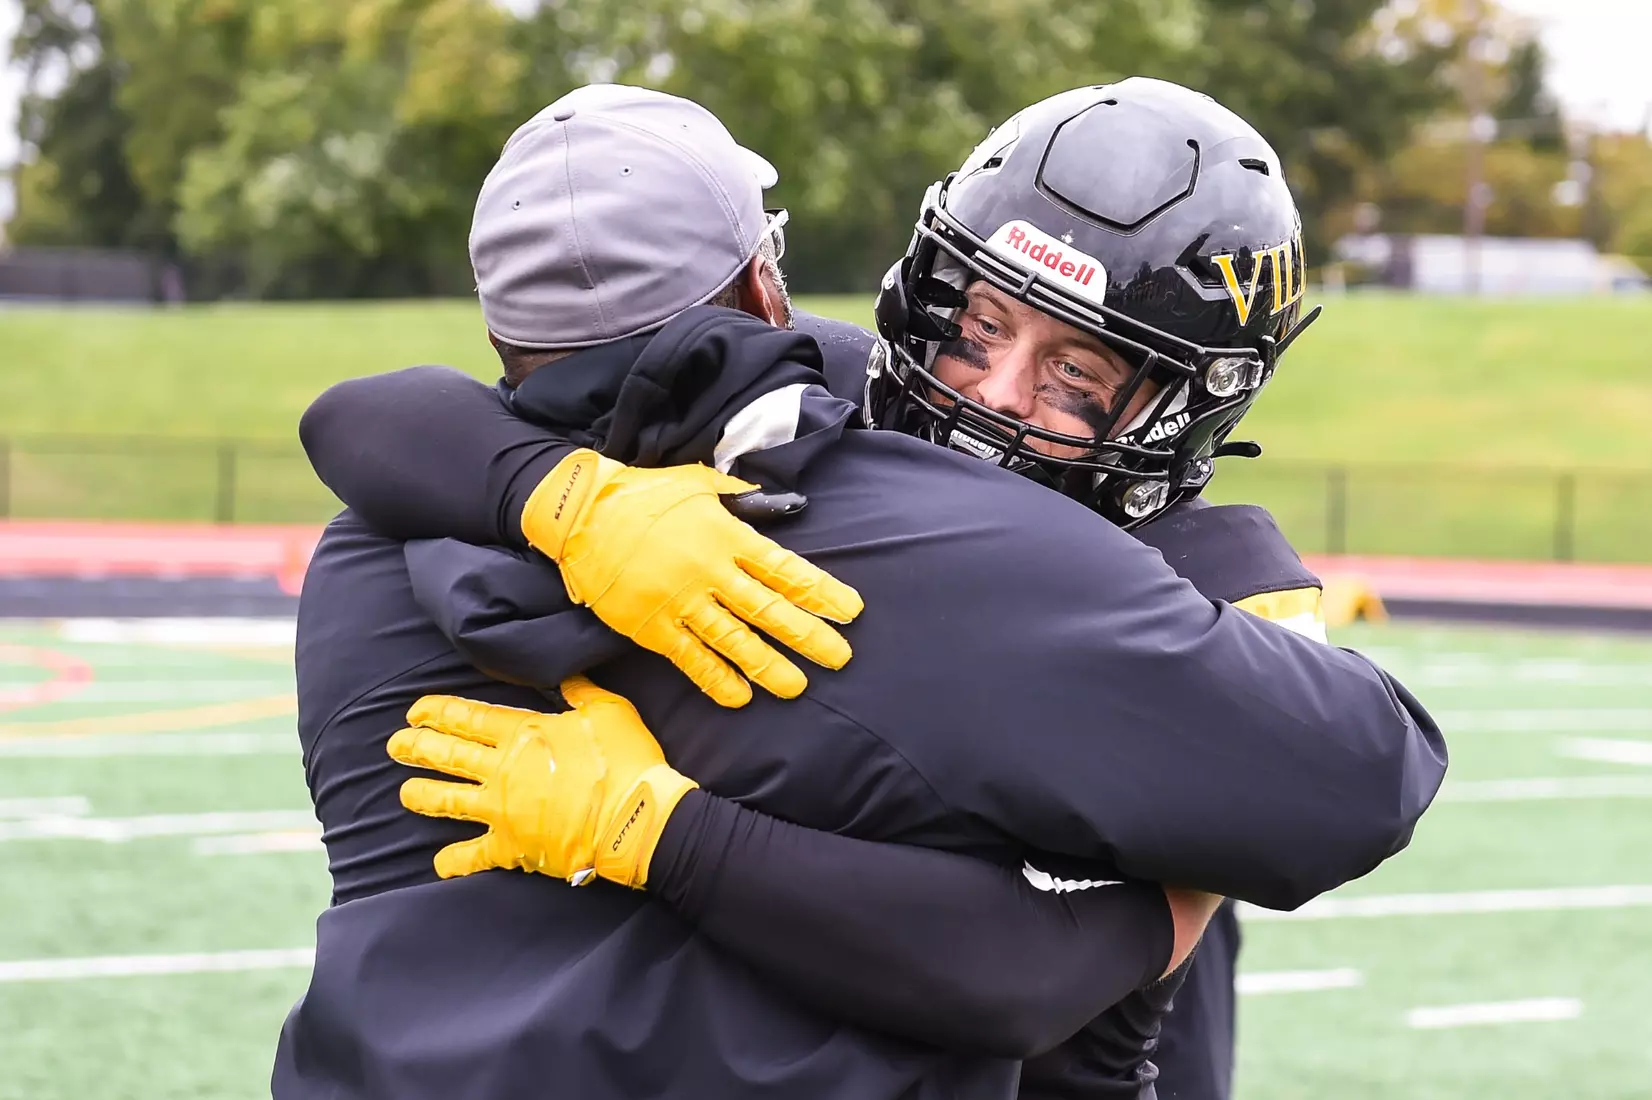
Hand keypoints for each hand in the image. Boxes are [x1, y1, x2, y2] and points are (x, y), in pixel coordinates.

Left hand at [387, 677, 697, 886]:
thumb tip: (565, 675)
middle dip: (417, 748)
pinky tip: (439, 863)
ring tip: (405, 793)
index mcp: (523, 734)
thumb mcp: (609, 710)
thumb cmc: (625, 760)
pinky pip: (474, 855)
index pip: (469, 718)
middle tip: (395, 745)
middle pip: (449, 755)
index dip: (438, 712)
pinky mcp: (511, 846)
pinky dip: (454, 861)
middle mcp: (503, 770)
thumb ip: (581, 691)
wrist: (634, 818)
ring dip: (423, 795)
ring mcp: (502, 810)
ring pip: (449, 800)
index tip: (415, 711)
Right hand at [523, 449, 863, 707]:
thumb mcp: (700, 482)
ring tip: (797, 686)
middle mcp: (709, 572)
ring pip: (734, 640)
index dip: (821, 591)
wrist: (582, 514)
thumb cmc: (646, 495)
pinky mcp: (652, 626)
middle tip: (840, 657)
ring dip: (769, 666)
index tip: (850, 610)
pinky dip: (716, 679)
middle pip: (768, 609)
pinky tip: (740, 697)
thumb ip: (742, 497)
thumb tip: (785, 504)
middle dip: (808, 635)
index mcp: (727, 535)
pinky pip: (690, 658)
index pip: (785, 568)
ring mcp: (680, 602)